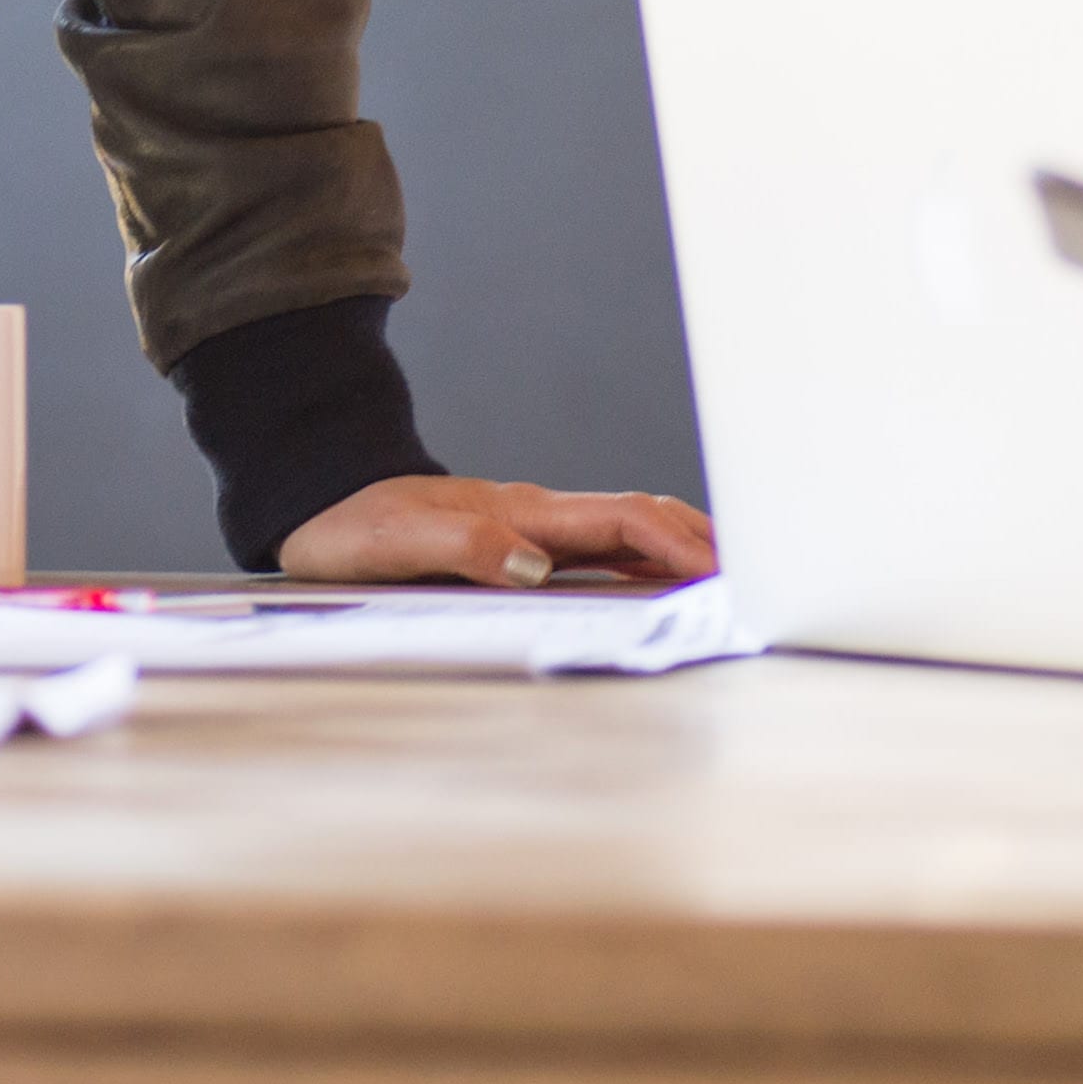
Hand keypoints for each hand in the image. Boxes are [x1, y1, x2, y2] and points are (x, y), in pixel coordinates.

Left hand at [278, 476, 716, 587]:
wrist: (320, 496)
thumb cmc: (353, 524)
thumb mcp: (397, 542)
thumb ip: (466, 547)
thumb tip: (536, 567)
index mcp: (523, 512)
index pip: (623, 519)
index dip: (678, 542)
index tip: (725, 568)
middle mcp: (539, 517)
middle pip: (643, 519)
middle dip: (704, 542)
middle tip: (762, 574)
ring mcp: (533, 530)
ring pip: (628, 534)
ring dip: (681, 553)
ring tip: (731, 583)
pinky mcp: (520, 546)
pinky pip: (600, 552)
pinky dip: (644, 564)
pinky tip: (660, 587)